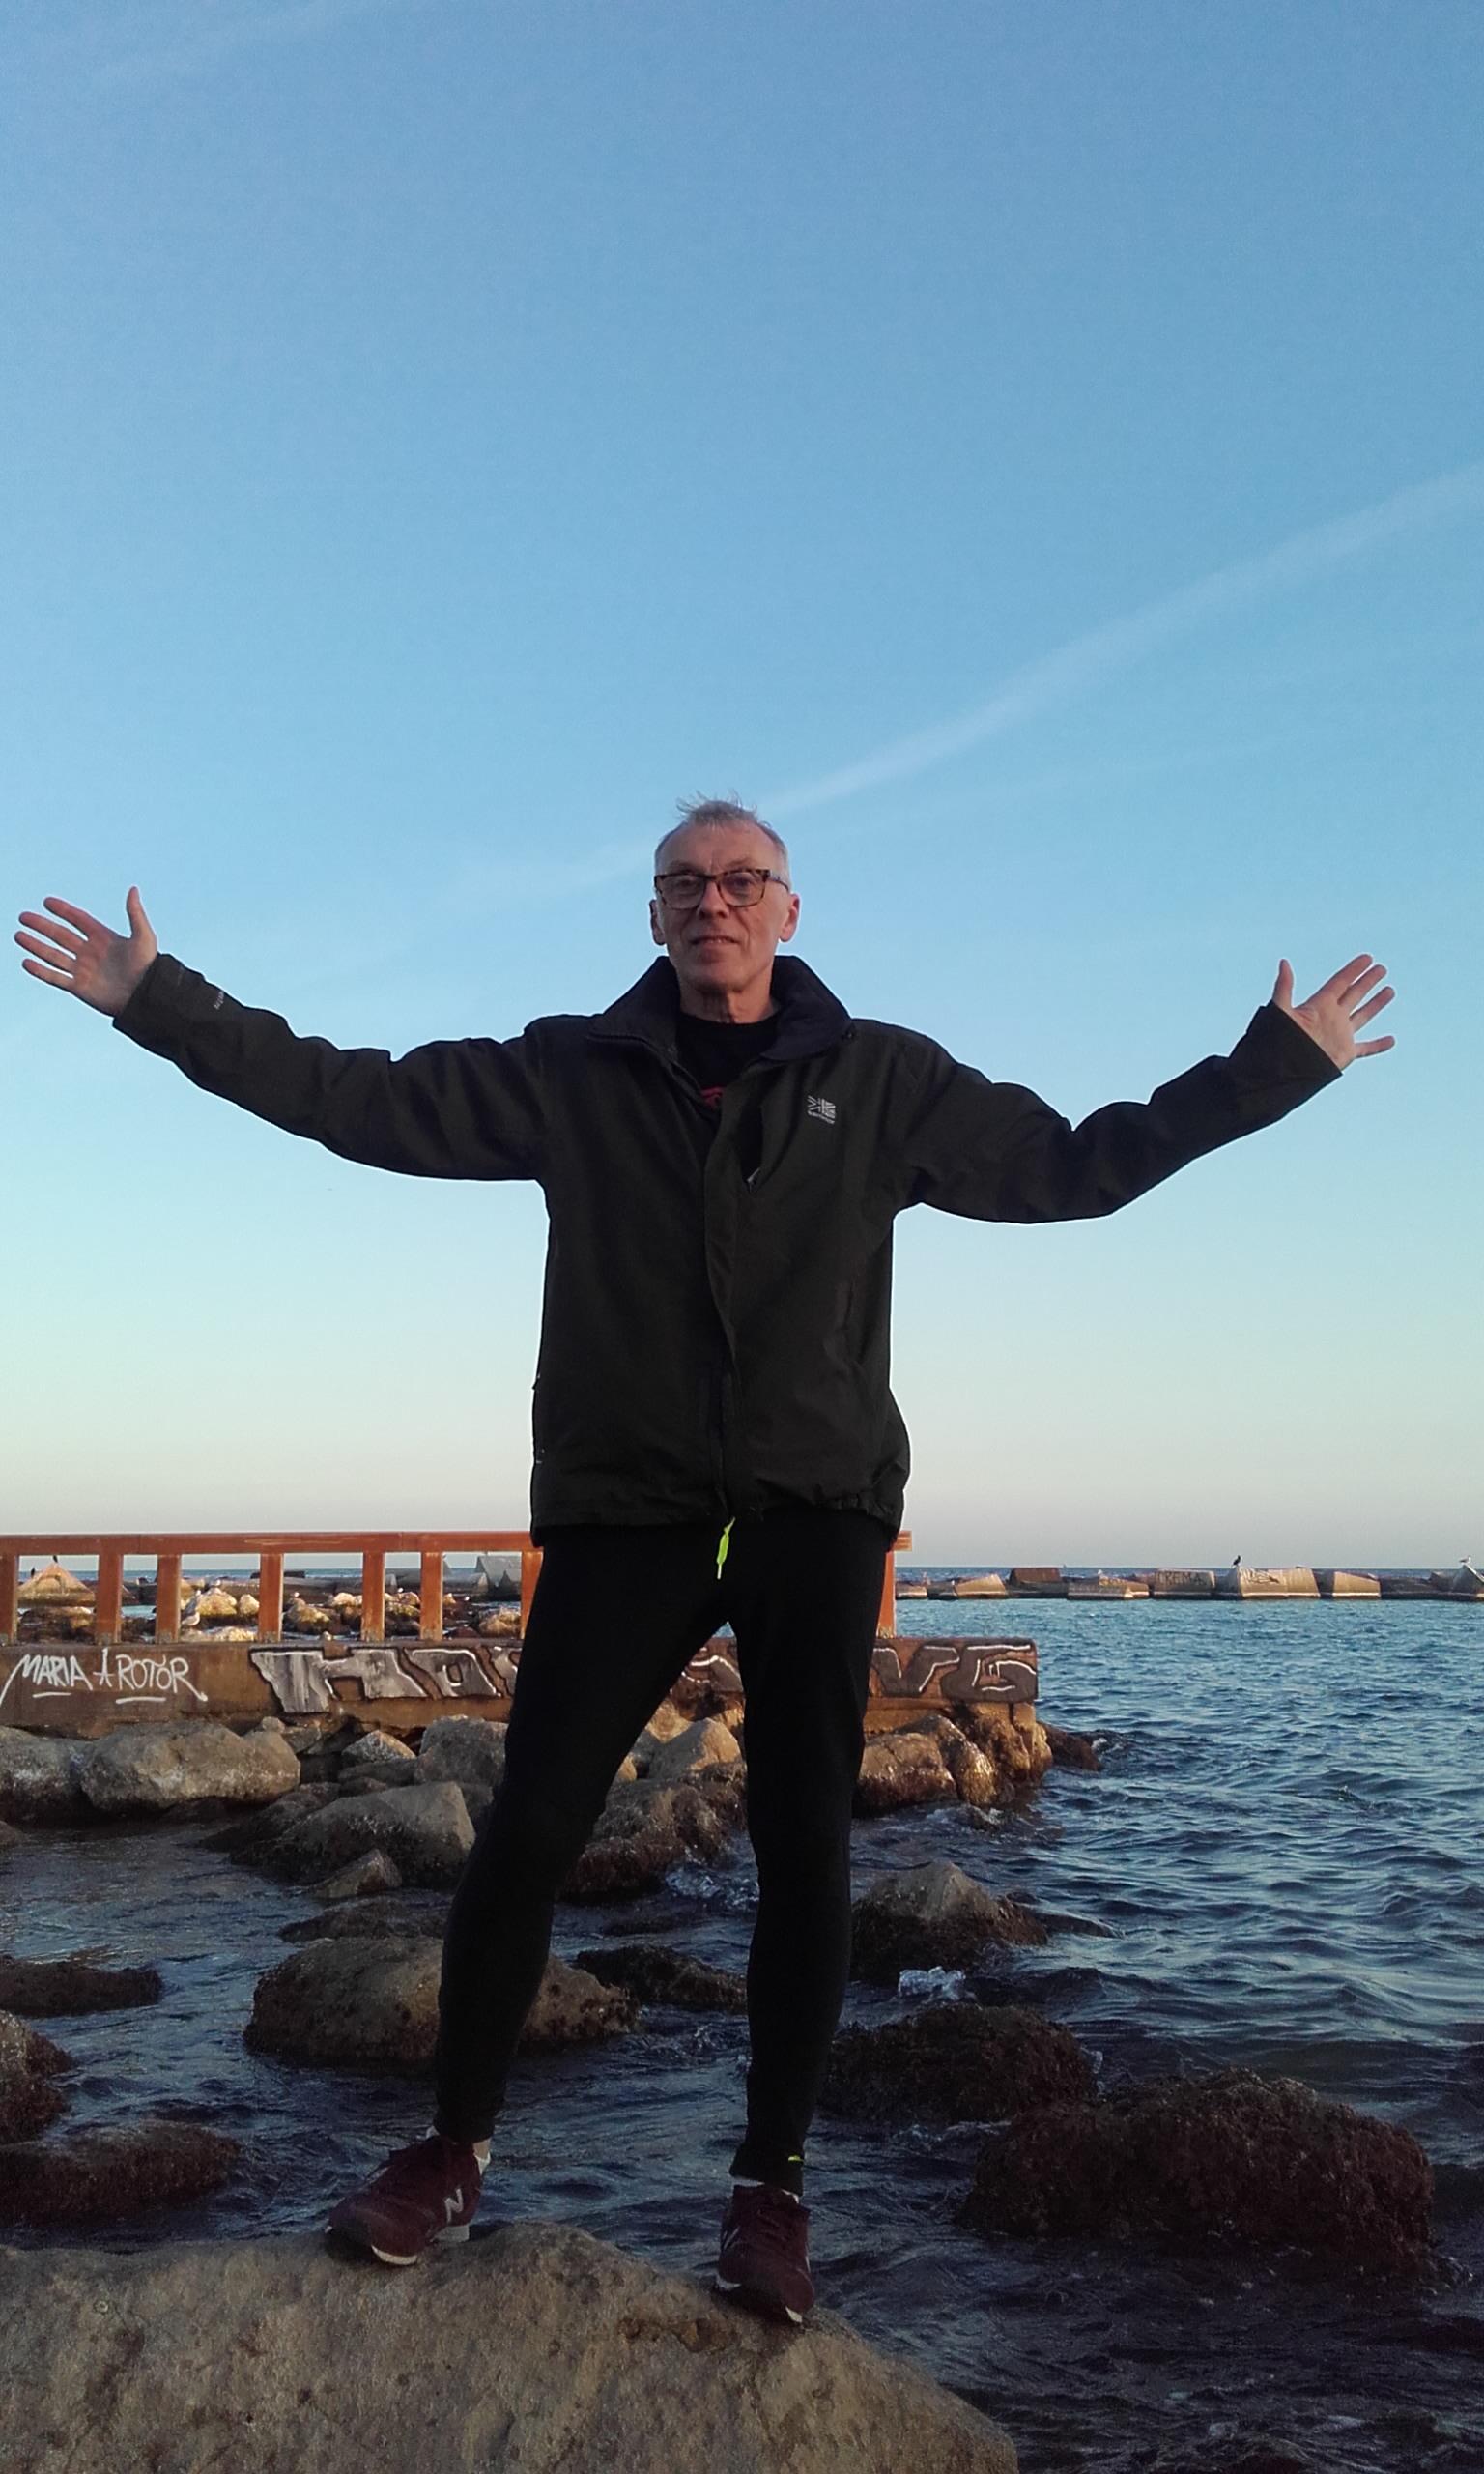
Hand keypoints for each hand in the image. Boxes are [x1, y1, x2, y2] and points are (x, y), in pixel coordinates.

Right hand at [15, 889, 158, 1016]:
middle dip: (42, 926)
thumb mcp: (144, 938)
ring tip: (18, 935)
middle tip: (23, 916)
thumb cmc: (148, 968)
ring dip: (36, 946)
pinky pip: (55, 978)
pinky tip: (26, 962)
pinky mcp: (79, 987)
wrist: (146, 998)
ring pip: (54, 955)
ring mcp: (83, 970)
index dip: (63, 910)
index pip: (78, 920)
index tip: (47, 901)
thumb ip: (135, 914)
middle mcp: (90, 952)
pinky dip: (41, 971)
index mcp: (103, 937)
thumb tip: (133, 889)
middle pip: (60, 935)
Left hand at [1271, 954, 1394, 1069]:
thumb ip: (1283, 987)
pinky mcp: (1345, 1053)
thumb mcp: (1281, 1010)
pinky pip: (1366, 1048)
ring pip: (1363, 1016)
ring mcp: (1340, 1035)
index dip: (1353, 970)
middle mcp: (1332, 1017)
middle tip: (1381, 968)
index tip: (1367, 958)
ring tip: (1389, 990)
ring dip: (1376, 1004)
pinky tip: (1392, 1040)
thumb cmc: (1280, 1041)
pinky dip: (1379, 1045)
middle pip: (1354, 994)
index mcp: (1319, 1005)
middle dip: (1367, 981)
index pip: (1340, 982)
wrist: (1285, 1070)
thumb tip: (1283, 962)